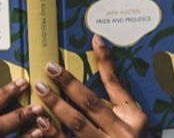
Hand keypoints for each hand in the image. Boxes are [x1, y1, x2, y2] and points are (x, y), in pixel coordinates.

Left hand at [28, 34, 148, 137]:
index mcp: (134, 120)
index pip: (116, 86)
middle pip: (91, 105)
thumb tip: (98, 45)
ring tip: (40, 93)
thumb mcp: (132, 118)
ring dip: (56, 109)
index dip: (103, 63)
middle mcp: (122, 134)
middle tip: (48, 70)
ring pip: (78, 127)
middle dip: (68, 86)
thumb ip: (115, 92)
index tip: (88, 43)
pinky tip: (39, 127)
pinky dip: (52, 135)